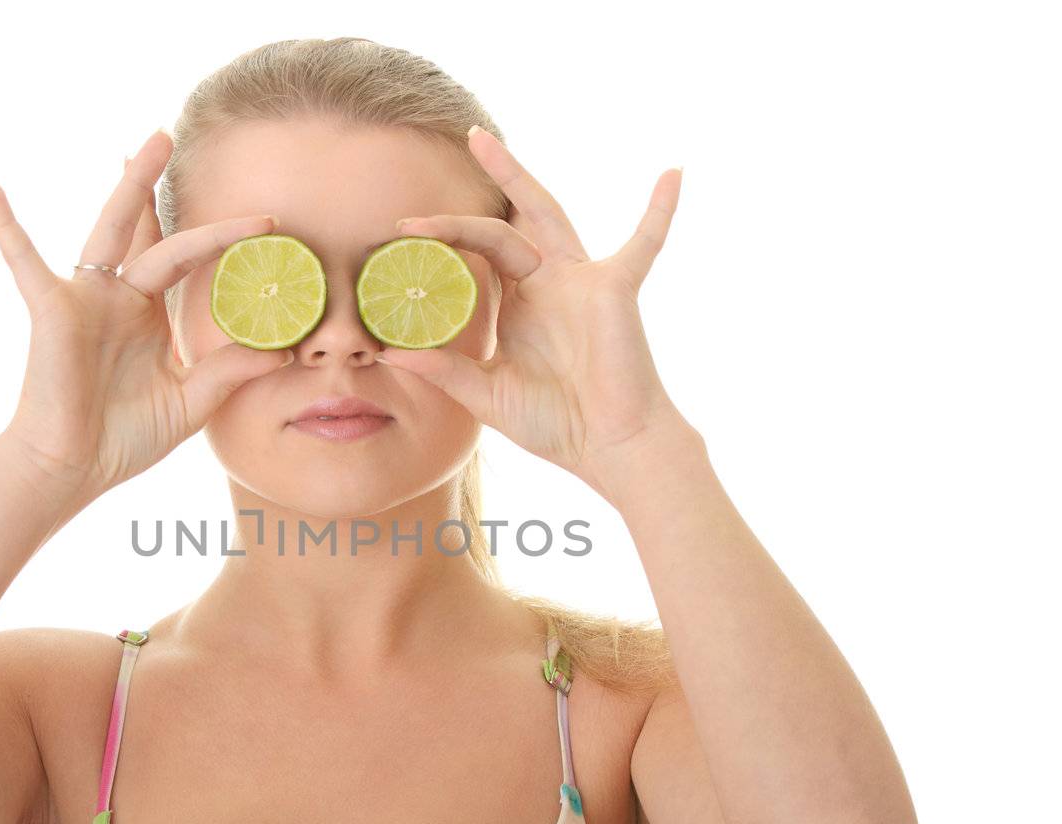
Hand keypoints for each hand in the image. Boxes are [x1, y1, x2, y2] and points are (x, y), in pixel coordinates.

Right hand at [0, 128, 289, 514]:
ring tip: (148, 142)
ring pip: (110, 229)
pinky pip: (23, 260)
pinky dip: (3, 224)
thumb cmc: (123, 438)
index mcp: (146, 313)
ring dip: (128, 184)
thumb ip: (231, 370)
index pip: (184, 259)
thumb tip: (284, 350)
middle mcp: (117, 296)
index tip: (265, 223)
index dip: (220, 237)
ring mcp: (84, 298)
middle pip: (145, 227)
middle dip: (158, 183)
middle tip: (173, 135)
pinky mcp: (51, 310)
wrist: (73, 469)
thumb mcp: (192, 400)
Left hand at [376, 127, 690, 484]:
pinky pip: (643, 245)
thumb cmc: (555, 424)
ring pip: (548, 215)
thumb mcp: (486, 395)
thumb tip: (389, 354)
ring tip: (488, 140)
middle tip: (467, 139)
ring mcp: (581, 282)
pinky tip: (673, 174)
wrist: (607, 447)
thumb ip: (444, 370)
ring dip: (520, 177)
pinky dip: (660, 212)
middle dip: (490, 179)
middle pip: (510, 219)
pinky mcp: (615, 290)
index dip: (444, 237)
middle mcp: (547, 283)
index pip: (478, 252)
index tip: (401, 231)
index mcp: (518, 304)